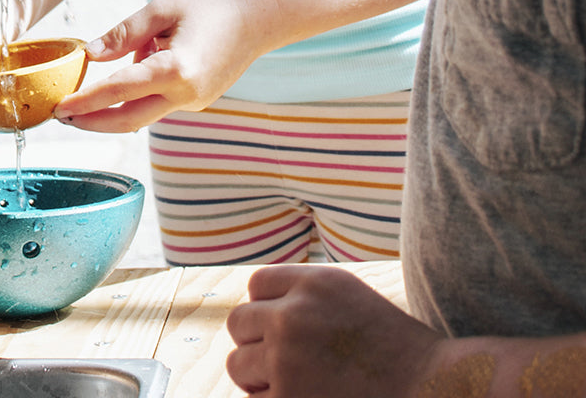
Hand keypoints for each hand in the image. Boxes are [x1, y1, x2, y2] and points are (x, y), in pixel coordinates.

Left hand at [52, 0, 263, 131]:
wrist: (258, 20)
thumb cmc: (209, 6)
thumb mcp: (162, 8)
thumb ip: (124, 34)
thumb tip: (89, 54)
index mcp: (176, 69)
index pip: (119, 90)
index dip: (86, 101)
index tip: (59, 107)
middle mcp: (185, 94)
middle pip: (127, 119)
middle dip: (91, 121)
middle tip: (60, 115)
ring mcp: (193, 103)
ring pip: (141, 114)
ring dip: (114, 105)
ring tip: (102, 78)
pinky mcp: (196, 103)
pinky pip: (158, 103)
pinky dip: (139, 91)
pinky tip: (147, 59)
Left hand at [226, 265, 442, 396]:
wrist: (432, 391)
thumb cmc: (392, 349)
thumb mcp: (347, 296)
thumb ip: (303, 293)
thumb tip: (255, 302)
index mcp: (313, 283)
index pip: (257, 285)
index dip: (268, 308)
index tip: (286, 329)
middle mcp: (294, 314)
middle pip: (240, 322)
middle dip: (256, 343)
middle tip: (286, 362)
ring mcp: (286, 359)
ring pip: (237, 364)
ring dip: (258, 378)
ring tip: (293, 385)